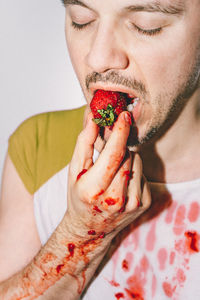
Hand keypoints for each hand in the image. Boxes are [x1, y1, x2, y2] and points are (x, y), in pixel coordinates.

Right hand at [66, 111, 150, 239]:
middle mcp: (115, 199)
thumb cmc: (79, 196)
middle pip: (127, 155)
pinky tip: (122, 182)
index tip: (124, 115)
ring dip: (127, 159)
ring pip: (137, 162)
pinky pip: (143, 173)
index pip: (114, 153)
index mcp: (94, 189)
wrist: (90, 229)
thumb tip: (94, 119)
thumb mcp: (74, 170)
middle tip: (108, 154)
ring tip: (113, 171)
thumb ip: (84, 143)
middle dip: (119, 147)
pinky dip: (133, 171)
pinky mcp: (144, 204)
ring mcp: (132, 204)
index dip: (120, 131)